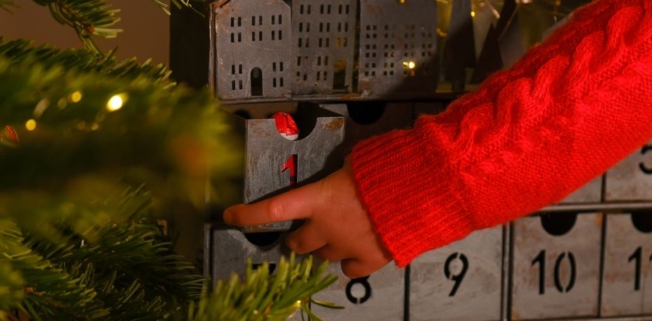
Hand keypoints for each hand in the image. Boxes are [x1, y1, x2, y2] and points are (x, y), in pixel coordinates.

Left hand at [223, 161, 392, 277]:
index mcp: (319, 198)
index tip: (229, 216)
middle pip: (298, 243)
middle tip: (305, 232)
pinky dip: (350, 263)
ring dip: (324, 247)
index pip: (272, 209)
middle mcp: (327, 226)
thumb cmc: (388, 167)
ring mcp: (347, 246)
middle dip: (298, 238)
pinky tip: (357, 252)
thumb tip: (341, 177)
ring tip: (339, 235)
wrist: (423, 190)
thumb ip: (341, 175)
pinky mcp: (370, 259)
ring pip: (322, 257)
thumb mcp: (356, 161)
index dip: (248, 215)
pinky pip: (349, 270)